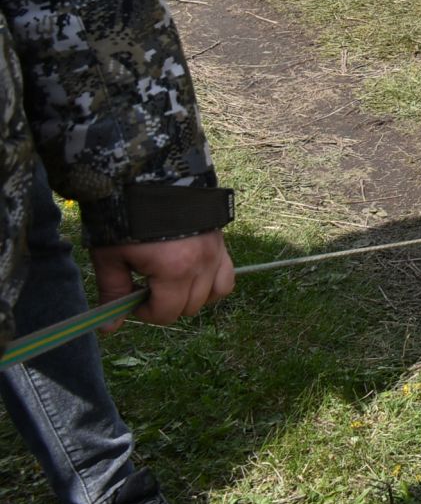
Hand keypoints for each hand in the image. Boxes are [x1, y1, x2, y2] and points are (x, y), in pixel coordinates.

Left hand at [91, 231, 234, 332]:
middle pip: (189, 307)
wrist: (152, 175)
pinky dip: (212, 283)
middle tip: (146, 286)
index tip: (131, 297)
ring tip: (171, 282)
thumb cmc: (127, 218)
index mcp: (174, 271)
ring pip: (212, 295)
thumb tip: (109, 328)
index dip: (144, 312)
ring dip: (191, 296)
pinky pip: (227, 276)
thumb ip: (113, 293)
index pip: (166, 313)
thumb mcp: (111, 257)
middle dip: (166, 304)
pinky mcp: (222, 243)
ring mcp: (216, 253)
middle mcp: (202, 265)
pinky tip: (192, 275)